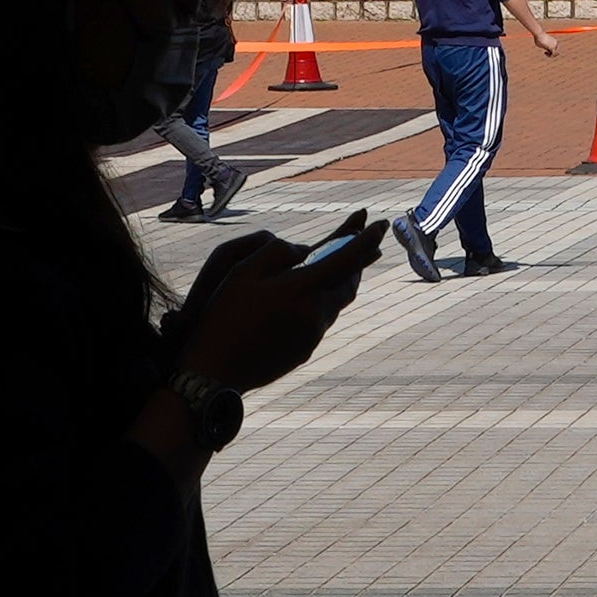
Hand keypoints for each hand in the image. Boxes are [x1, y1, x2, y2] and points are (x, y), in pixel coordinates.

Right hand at [174, 221, 376, 391]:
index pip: (346, 258)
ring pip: (336, 303)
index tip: (381, 224)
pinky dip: (321, 303)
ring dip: (339, 283)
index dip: (367, 239)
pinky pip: (321, 320)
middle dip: (357, 262)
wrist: (215, 372)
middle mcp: (315, 313)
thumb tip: (303, 250)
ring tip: (337, 267)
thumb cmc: (224, 316)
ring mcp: (312, 336)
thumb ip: (277, 251)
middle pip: (348, 282)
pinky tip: (308, 298)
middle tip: (362, 244)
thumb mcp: (242, 271)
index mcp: (301, 289)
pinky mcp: (305, 351)